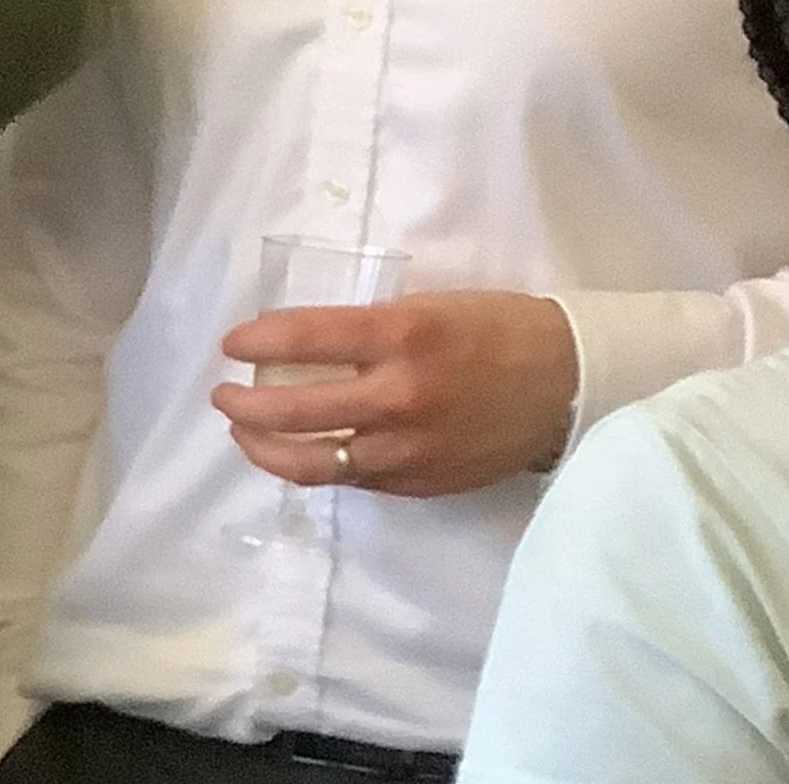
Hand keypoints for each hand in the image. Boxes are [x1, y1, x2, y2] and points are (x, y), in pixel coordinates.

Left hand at [211, 289, 578, 497]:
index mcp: (400, 335)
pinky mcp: (419, 482)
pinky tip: (301, 452)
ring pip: (314, 463)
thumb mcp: (429, 306)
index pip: (302, 339)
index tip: (231, 343)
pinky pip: (353, 479)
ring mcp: (408, 448)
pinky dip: (317, 465)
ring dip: (265, 448)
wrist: (566, 382)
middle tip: (223, 393)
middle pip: (294, 411)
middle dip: (243, 404)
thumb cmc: (497, 328)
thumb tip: (307, 344)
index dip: (255, 341)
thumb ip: (370, 329)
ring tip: (243, 433)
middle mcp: (398, 396)